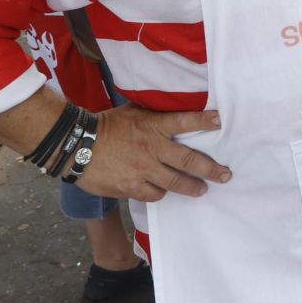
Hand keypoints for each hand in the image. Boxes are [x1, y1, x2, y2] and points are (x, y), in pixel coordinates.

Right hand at [76, 105, 227, 201]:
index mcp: (152, 126)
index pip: (184, 121)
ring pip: (175, 183)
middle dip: (211, 169)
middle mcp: (151, 149)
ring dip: (191, 187)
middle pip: (189, 160)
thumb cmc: (104, 126)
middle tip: (225, 175)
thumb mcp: (130, 112)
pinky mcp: (131, 188)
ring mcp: (142, 171)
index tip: (219, 121)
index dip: (204, 121)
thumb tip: (167, 107)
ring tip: (201, 190)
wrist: (76, 147)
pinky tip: (164, 191)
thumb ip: (151, 114)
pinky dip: (161, 193)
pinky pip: (154, 194)